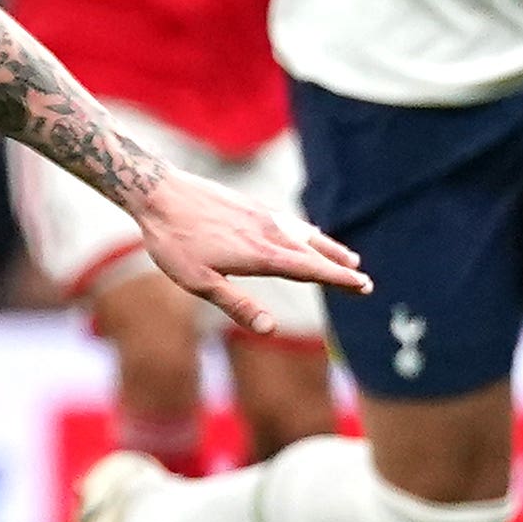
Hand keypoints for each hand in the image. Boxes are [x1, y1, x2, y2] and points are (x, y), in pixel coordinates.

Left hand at [127, 163, 367, 336]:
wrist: (158, 191)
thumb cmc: (174, 241)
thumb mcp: (200, 282)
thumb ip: (237, 305)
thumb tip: (270, 330)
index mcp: (262, 254)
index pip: (310, 270)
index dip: (338, 279)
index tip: (364, 286)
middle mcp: (269, 232)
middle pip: (314, 253)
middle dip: (339, 268)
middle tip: (364, 281)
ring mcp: (260, 215)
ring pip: (303, 234)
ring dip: (327, 247)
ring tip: (347, 257)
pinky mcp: (249, 205)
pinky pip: (288, 221)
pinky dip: (306, 231)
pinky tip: (304, 233)